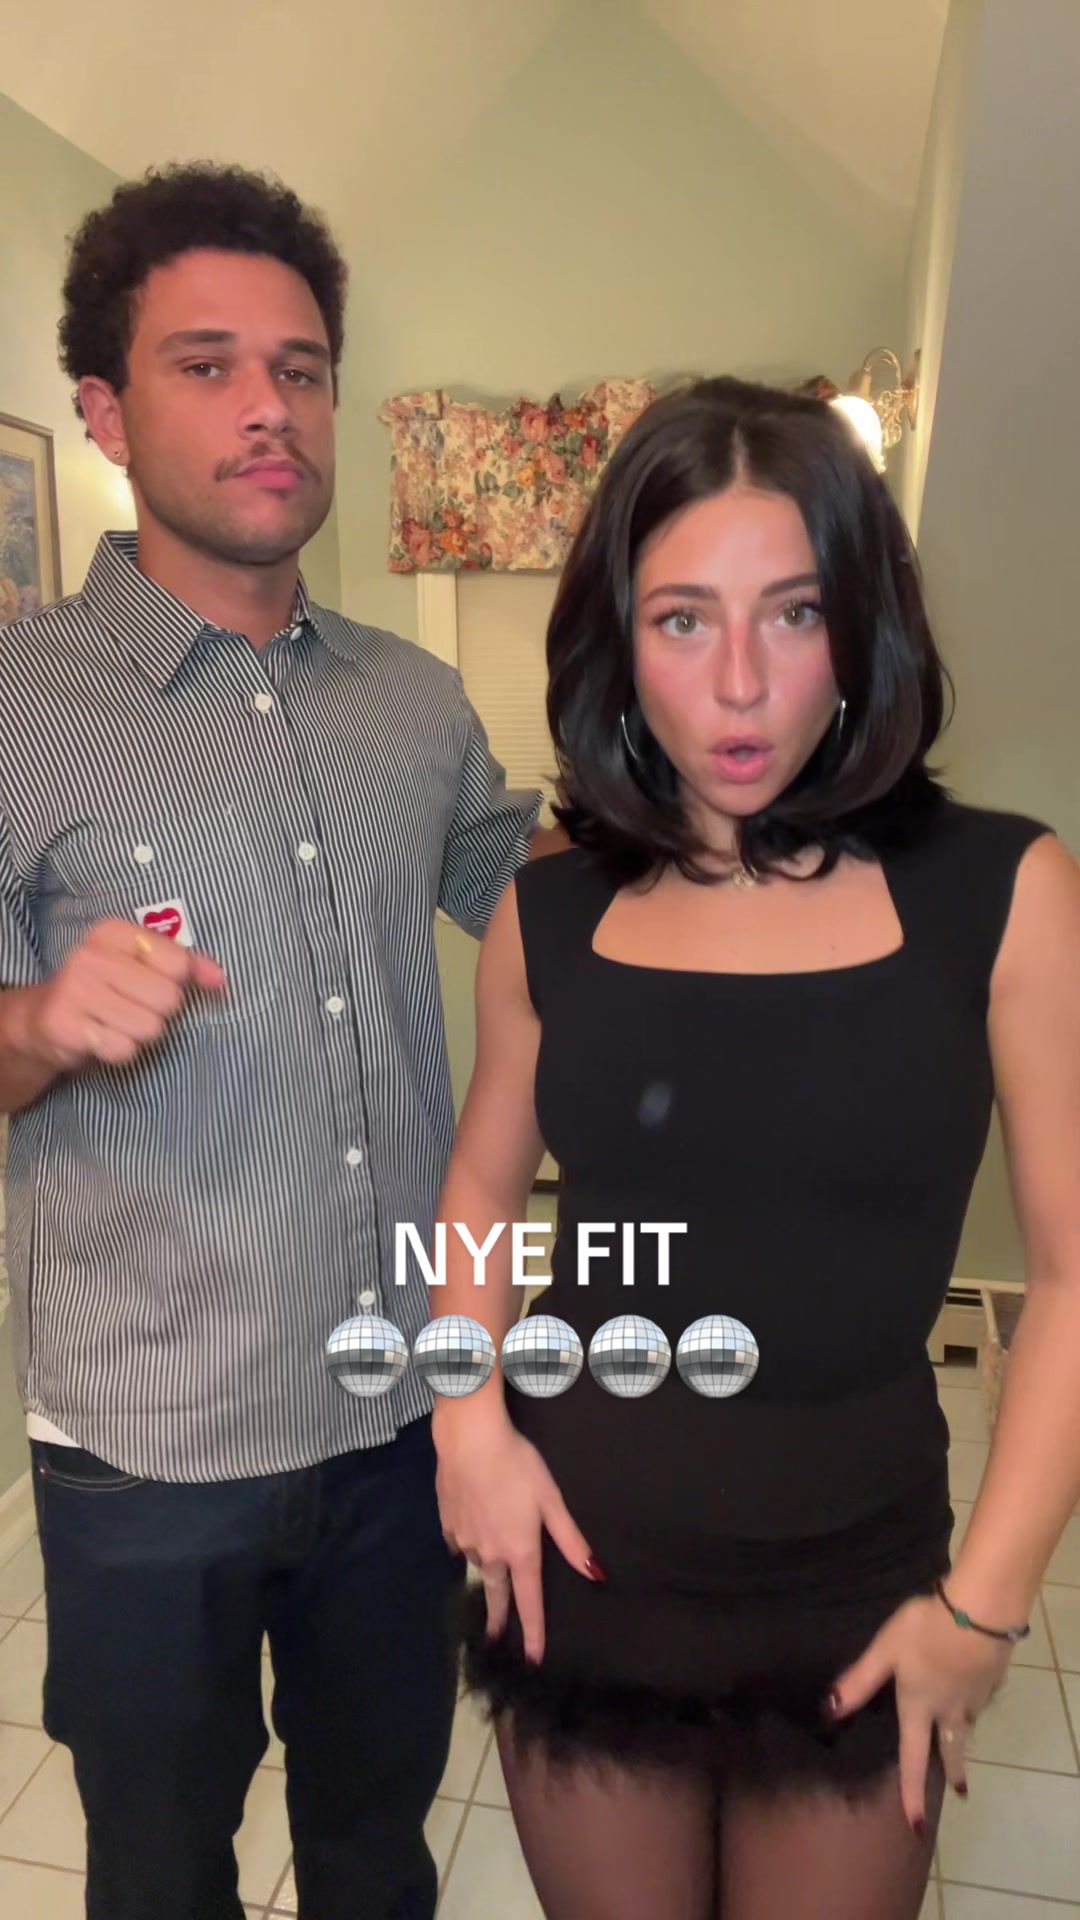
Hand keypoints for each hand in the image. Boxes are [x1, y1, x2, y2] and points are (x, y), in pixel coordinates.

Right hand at [23, 919, 226, 1070]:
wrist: (42, 1017)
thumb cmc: (104, 987)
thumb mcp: (140, 964)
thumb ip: (185, 964)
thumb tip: (220, 980)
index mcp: (112, 932)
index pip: (178, 962)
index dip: (177, 981)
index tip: (156, 982)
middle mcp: (90, 955)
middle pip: (168, 999)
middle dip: (158, 1012)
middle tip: (132, 1007)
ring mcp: (74, 990)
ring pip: (150, 1028)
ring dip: (139, 1033)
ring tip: (115, 1022)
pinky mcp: (65, 1026)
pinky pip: (123, 1049)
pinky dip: (119, 1050)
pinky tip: (100, 1037)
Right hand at [435, 1409, 602, 1662]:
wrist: (469, 1439)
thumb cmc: (517, 1465)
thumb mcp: (551, 1499)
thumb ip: (571, 1540)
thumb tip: (596, 1574)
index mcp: (520, 1551)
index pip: (530, 1602)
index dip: (533, 1633)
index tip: (533, 1660)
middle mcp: (491, 1555)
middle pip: (497, 1596)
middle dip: (498, 1621)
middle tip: (494, 1641)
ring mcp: (465, 1542)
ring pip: (480, 1564)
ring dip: (487, 1569)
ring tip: (491, 1562)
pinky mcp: (447, 1525)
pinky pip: (460, 1544)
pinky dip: (468, 1544)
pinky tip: (471, 1530)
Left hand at [829, 1593, 1013, 1832]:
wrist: (981, 1612)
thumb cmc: (926, 1630)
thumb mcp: (885, 1650)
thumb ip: (860, 1680)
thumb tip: (830, 1711)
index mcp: (920, 1706)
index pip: (913, 1758)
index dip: (912, 1793)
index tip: (916, 1827)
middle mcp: (950, 1709)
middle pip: (951, 1749)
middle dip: (954, 1771)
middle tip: (960, 1792)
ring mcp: (975, 1696)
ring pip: (968, 1724)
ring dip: (965, 1738)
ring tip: (963, 1742)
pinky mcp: (992, 1678)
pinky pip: (982, 1698)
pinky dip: (976, 1703)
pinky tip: (975, 1691)